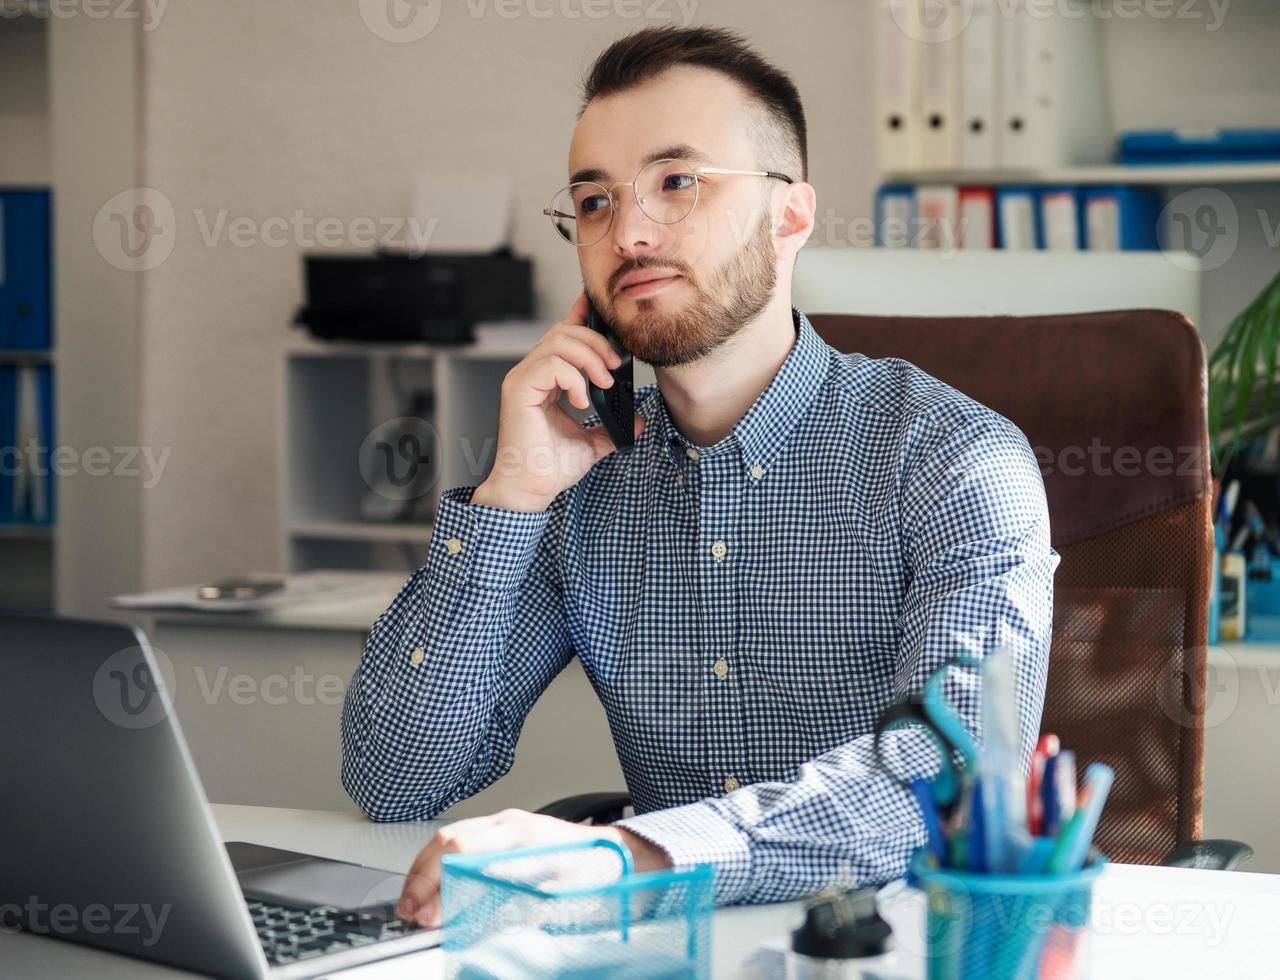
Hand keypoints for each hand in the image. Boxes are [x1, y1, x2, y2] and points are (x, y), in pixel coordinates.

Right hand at [396, 808, 670, 928]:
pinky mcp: (505, 829)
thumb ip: (517, 906)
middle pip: (446, 841)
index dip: (435, 883)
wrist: (616, 851)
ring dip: (427, 872)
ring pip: (449, 838)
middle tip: (411, 912)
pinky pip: (463, 839)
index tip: (427, 913)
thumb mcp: (559, 894)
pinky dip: (442, 864)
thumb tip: (477, 924)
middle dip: (421, 879)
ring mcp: (505, 823)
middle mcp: (508, 824)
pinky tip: (437, 888)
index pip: (459, 848)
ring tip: (417, 905)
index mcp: (519, 836)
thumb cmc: (594, 871)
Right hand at [470, 293, 646, 512]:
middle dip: (596, 341)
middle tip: (616, 365)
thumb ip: (612, 427)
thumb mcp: (592, 443)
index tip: (603, 310)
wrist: (531, 489)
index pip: (562, 335)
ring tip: (604, 383)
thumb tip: (637, 420)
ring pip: (557, 342)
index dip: (581, 316)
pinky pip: (550, 364)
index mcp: (545, 380)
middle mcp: (531, 374)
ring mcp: (522, 379)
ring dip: (589, 357)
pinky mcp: (518, 390)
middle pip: (563, 332)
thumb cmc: (551, 467)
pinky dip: (573, 378)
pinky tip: (583, 400)